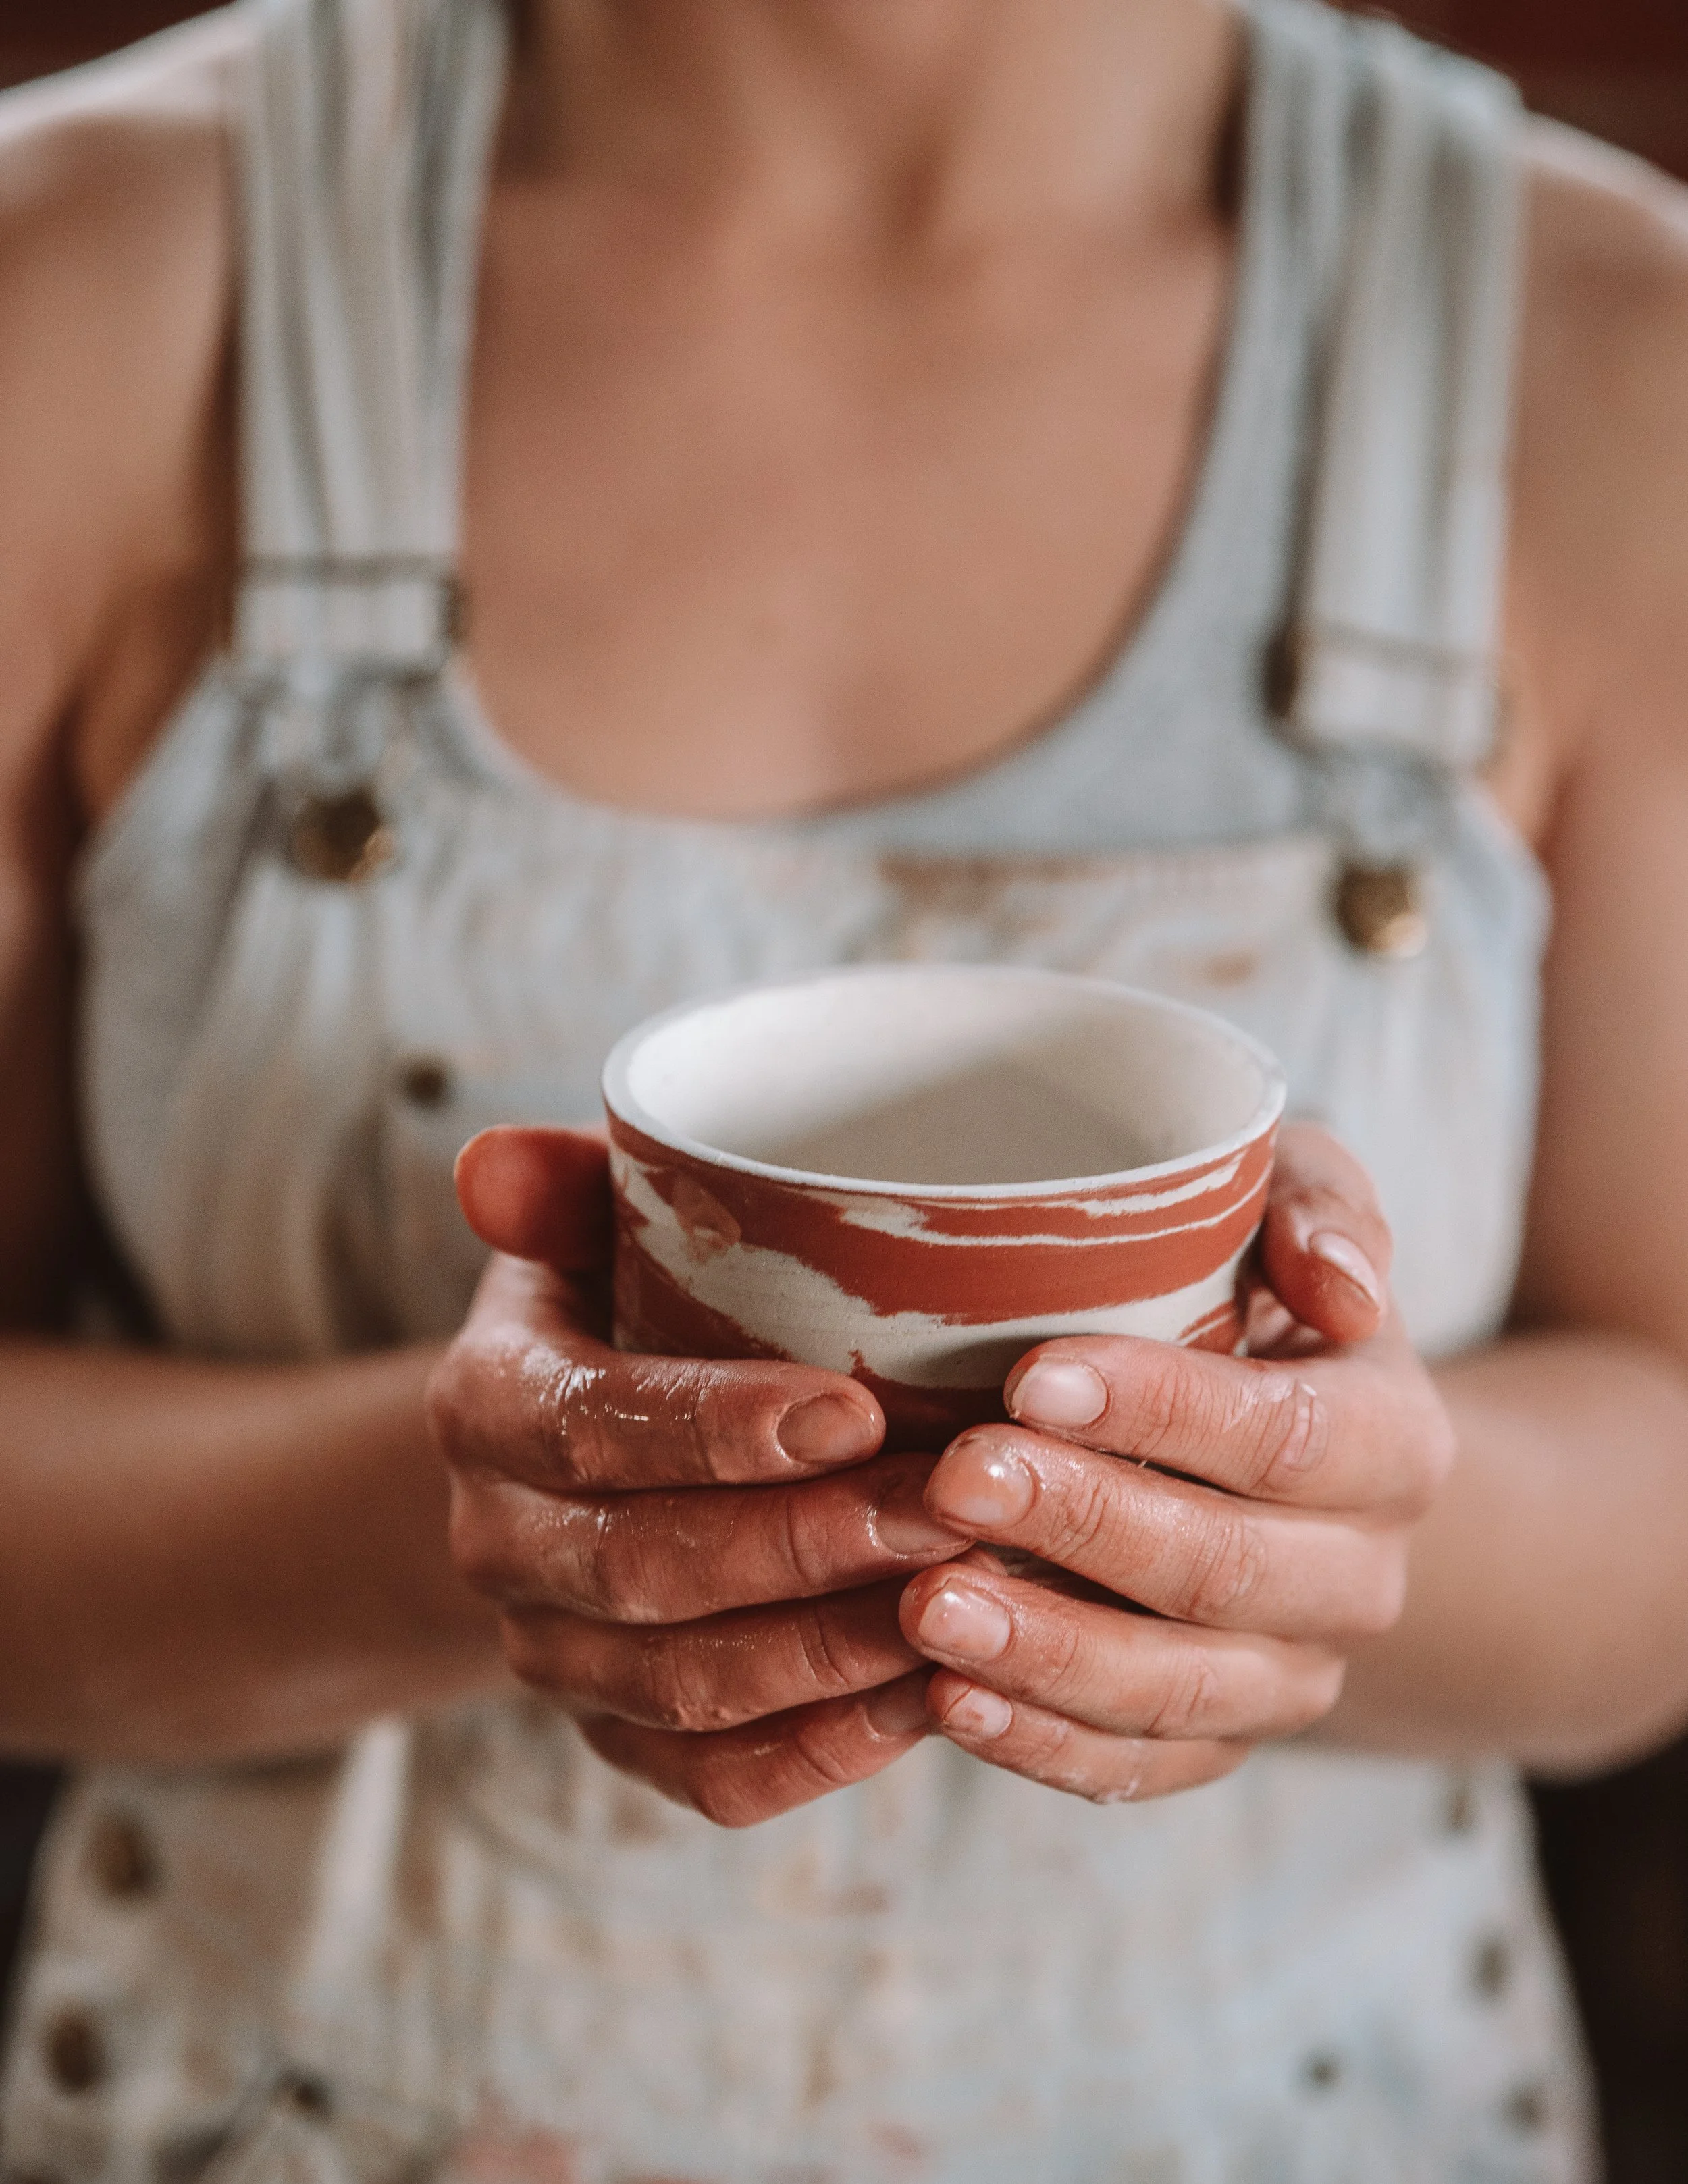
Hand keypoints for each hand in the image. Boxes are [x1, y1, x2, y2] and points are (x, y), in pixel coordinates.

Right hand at [427, 1127, 971, 1825]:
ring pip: (682, 1686)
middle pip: (645, 1567)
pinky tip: (924, 1704)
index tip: (855, 1409)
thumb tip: (493, 1159)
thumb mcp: (589, 1223)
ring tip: (963, 1604)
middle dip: (805, 1546)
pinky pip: (709, 1778)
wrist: (578, 1449)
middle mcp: (501, 1542)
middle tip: (948, 1510)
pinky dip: (817, 1755)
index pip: (592, 1422)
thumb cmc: (621, 1299)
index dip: (717, 1427)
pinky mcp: (617, 1736)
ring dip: (829, 1655)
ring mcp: (555, 1655)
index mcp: (486, 1403)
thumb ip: (562, 1182)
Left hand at [899, 1124, 1454, 1801]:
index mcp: (1392, 1438)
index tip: (1028, 1376)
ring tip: (926, 1606)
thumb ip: (1319, 1206)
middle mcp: (1361, 1575)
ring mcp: (1290, 1673)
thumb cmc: (1251, 1288)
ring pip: (1179, 1688)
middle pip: (1224, 1569)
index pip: (1284, 1433)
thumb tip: (1341, 1283)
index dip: (1162, 1410)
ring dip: (1047, 1652)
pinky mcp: (1216, 1742)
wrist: (1276, 1445)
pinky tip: (945, 1700)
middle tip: (953, 1480)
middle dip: (1081, 1525)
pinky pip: (1138, 1768)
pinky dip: (1043, 1745)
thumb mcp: (1292, 1209)